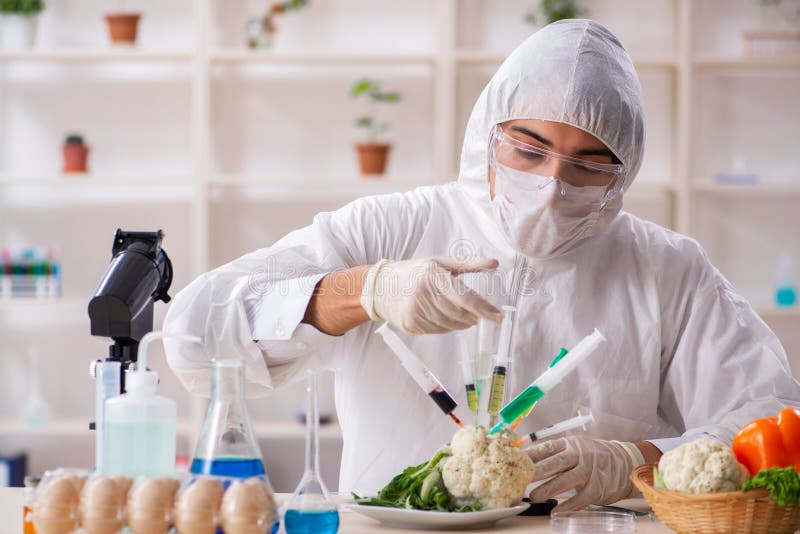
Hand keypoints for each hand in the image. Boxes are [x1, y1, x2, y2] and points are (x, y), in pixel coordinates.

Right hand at [362, 256, 501, 334]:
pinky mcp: (411, 324)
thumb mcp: (440, 263)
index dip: (484, 309)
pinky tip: (443, 317)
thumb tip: (494, 262)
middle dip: (473, 317)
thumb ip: (469, 264)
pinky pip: (437, 330)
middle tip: (479, 315)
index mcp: (433, 276)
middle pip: (459, 315)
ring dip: (461, 323)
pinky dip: (446, 327)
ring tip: (462, 316)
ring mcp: (415, 312)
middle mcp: (423, 294)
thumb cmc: (414, 273)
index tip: (498, 317)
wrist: (382, 287)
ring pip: (450, 325)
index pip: (465, 298)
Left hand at [527, 437, 644, 510]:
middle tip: (521, 478)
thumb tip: (525, 459)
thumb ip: (553, 454)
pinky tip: (557, 511)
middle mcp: (580, 454)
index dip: (530, 455)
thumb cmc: (592, 456)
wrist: (625, 462)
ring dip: (549, 488)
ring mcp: (590, 471)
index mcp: (569, 444)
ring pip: (567, 480)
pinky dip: (569, 505)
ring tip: (534, 496)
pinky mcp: (599, 487)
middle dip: (537, 471)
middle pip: (556, 462)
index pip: (546, 448)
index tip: (516, 461)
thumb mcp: (574, 448)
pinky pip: (582, 497)